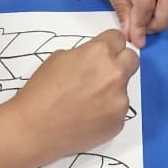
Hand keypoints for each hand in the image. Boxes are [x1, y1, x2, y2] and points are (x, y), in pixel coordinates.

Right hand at [10, 30, 138, 163]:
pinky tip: (87, 117)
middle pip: (132, 59)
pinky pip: (118, 110)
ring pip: (123, 88)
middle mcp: (115, 73)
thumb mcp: (59, 58)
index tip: (104, 53)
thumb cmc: (41, 91)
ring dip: (111, 90)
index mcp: (99, 53)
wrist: (34, 129)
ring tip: (86, 102)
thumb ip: (85, 54)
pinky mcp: (119, 122)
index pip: (118, 38)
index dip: (109, 45)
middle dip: (120, 63)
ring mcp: (120, 100)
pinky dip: (106, 112)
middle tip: (102, 74)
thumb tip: (96, 58)